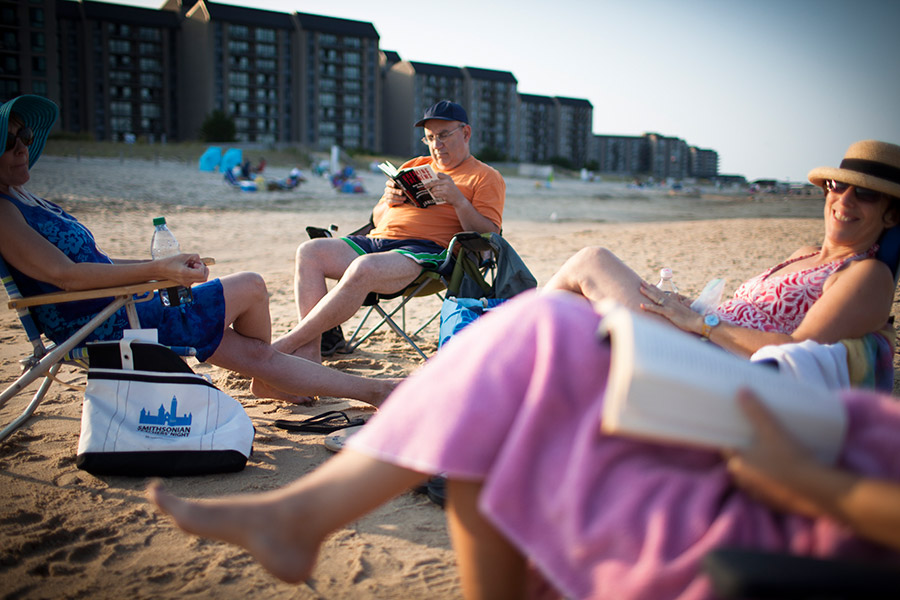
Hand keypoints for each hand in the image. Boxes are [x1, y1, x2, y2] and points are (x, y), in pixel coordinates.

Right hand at [158, 253, 208, 285]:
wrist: (160, 270)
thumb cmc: (170, 262)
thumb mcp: (183, 256)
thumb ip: (195, 257)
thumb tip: (201, 261)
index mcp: (185, 274)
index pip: (202, 274)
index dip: (202, 267)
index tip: (195, 263)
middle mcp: (187, 281)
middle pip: (204, 278)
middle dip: (203, 269)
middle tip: (195, 264)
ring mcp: (187, 283)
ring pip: (201, 279)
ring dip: (199, 271)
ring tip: (190, 266)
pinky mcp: (186, 283)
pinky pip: (196, 279)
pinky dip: (195, 273)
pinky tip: (188, 269)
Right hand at [381, 180, 407, 206]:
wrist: (398, 201)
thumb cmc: (400, 193)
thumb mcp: (401, 189)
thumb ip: (401, 188)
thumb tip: (402, 190)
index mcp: (389, 185)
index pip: (388, 183)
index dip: (391, 184)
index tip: (394, 185)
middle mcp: (387, 190)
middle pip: (391, 190)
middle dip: (397, 191)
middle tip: (402, 193)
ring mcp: (386, 196)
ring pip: (392, 196)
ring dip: (399, 197)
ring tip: (404, 198)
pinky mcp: (387, 201)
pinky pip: (392, 201)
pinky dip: (398, 201)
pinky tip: (402, 201)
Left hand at [425, 173, 465, 206]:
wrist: (459, 200)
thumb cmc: (453, 191)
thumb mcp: (450, 183)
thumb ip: (443, 180)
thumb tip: (432, 180)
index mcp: (448, 178)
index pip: (438, 174)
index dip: (433, 175)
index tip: (428, 177)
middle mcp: (447, 182)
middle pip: (435, 182)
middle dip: (429, 184)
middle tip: (425, 186)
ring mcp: (446, 188)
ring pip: (435, 189)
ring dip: (432, 191)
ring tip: (432, 192)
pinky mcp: (445, 194)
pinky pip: (436, 194)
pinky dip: (434, 195)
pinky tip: (435, 195)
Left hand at [638, 282, 700, 332]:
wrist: (697, 321)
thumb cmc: (691, 319)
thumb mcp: (683, 311)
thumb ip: (678, 307)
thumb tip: (676, 304)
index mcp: (674, 302)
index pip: (663, 293)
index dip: (656, 288)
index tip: (649, 284)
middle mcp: (671, 302)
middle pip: (658, 293)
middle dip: (649, 287)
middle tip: (641, 282)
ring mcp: (670, 306)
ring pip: (656, 298)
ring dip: (648, 293)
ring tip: (640, 288)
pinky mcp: (669, 312)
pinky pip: (657, 309)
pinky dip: (648, 307)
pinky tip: (641, 305)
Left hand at [723, 389, 826, 517]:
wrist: (816, 490)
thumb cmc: (788, 458)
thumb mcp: (771, 430)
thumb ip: (755, 410)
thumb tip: (740, 390)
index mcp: (736, 464)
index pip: (726, 448)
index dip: (730, 437)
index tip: (736, 428)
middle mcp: (743, 482)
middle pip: (739, 462)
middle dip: (745, 451)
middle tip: (755, 438)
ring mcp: (758, 494)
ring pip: (753, 476)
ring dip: (758, 467)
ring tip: (769, 452)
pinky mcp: (774, 503)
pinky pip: (767, 488)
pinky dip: (771, 480)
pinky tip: (782, 471)